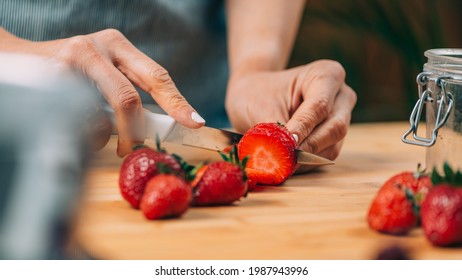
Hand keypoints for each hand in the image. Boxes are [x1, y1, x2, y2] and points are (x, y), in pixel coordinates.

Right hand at [0, 28, 204, 155]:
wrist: (14, 60)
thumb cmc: (68, 70)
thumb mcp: (102, 70)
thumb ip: (127, 88)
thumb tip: (155, 125)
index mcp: (118, 45)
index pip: (156, 76)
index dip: (177, 102)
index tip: (195, 123)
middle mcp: (97, 47)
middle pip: (130, 98)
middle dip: (135, 131)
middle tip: (133, 148)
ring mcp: (71, 61)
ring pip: (101, 116)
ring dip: (102, 134)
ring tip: (90, 129)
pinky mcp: (50, 80)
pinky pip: (77, 121)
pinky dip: (81, 132)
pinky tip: (69, 121)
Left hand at [226, 59, 356, 161]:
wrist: (254, 95)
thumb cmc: (258, 93)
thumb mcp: (261, 106)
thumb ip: (275, 129)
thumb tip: (280, 154)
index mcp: (326, 75)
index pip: (320, 105)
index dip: (304, 126)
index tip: (287, 143)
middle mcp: (341, 96)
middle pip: (335, 127)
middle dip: (309, 146)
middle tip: (285, 158)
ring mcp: (341, 118)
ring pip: (333, 145)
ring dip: (307, 158)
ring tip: (281, 162)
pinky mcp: (335, 138)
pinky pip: (326, 156)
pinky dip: (306, 163)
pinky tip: (287, 164)